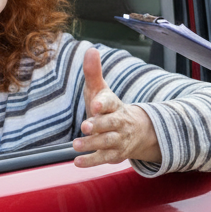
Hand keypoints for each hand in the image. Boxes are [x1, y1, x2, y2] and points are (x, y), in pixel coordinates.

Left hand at [73, 47, 160, 166]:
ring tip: (76, 144)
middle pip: (111, 123)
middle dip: (99, 125)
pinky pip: (103, 158)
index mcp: (114, 105)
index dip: (103, 103)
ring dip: (92, 144)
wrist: (133, 131)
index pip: (110, 102)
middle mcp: (118, 122)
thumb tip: (91, 50)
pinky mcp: (114, 154)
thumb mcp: (101, 90)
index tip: (95, 104)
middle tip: (85, 125)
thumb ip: (93, 73)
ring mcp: (117, 139)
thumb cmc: (108, 108)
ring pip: (106, 142)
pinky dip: (91, 161)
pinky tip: (78, 161)